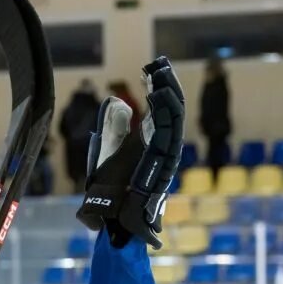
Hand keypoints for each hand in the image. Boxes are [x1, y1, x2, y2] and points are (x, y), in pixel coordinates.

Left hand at [75, 56, 183, 249]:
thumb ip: (112, 127)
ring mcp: (165, 157)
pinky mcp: (164, 164)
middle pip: (171, 111)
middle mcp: (163, 149)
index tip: (148, 68)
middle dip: (167, 85)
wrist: (109, 219)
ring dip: (169, 94)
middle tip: (159, 64)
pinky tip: (158, 94)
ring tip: (160, 73)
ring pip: (174, 120)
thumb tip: (116, 101)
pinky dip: (166, 113)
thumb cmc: (110, 192)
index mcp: (151, 144)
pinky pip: (169, 135)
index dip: (156, 87)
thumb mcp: (108, 151)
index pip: (160, 110)